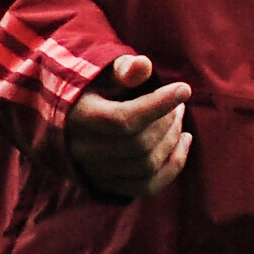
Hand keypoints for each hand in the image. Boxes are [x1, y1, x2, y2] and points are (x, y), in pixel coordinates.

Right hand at [64, 52, 193, 199]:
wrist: (70, 117)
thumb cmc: (92, 88)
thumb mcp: (102, 72)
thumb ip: (123, 68)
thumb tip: (143, 66)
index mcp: (80, 118)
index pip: (124, 119)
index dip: (158, 105)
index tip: (184, 89)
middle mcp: (85, 151)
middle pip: (139, 144)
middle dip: (168, 122)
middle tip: (178, 104)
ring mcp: (97, 172)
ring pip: (146, 166)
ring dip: (173, 141)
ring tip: (179, 117)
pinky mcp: (110, 185)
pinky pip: (148, 187)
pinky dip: (173, 166)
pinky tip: (184, 142)